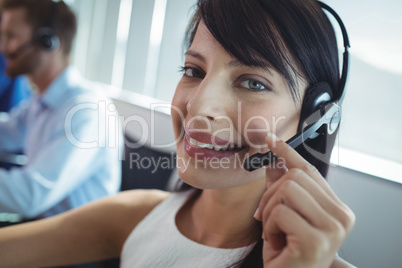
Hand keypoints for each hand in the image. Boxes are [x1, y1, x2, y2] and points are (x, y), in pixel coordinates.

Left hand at [254, 132, 354, 267]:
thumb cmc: (288, 252)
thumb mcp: (284, 216)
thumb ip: (281, 188)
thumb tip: (272, 158)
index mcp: (338, 209)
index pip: (309, 170)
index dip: (287, 152)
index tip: (270, 139)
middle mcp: (342, 217)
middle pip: (294, 177)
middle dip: (271, 196)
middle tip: (269, 219)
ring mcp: (332, 229)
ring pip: (286, 191)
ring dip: (269, 212)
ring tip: (276, 232)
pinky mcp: (315, 241)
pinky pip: (279, 212)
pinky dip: (268, 227)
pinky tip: (277, 243)